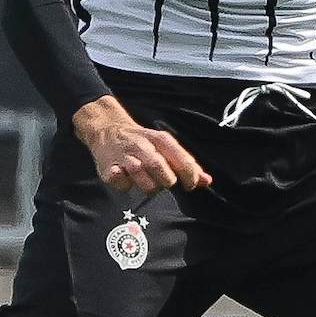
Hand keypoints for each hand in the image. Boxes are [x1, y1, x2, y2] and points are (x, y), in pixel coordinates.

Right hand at [73, 96, 210, 196]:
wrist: (108, 129)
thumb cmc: (144, 143)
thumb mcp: (166, 147)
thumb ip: (186, 165)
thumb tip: (207, 181)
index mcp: (161, 140)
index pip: (184, 162)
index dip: (191, 178)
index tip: (189, 186)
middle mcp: (144, 147)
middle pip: (165, 175)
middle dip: (167, 183)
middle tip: (162, 181)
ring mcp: (125, 157)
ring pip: (146, 184)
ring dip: (149, 187)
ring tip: (145, 180)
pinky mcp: (109, 168)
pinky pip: (123, 185)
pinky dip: (126, 186)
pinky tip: (125, 177)